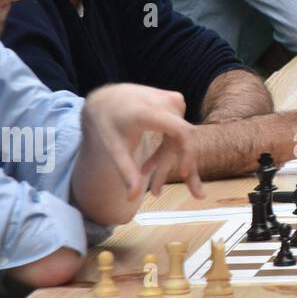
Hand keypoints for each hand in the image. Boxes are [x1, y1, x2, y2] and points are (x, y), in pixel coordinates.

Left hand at [82, 84, 202, 200]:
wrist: (107, 98)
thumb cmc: (107, 123)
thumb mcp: (113, 149)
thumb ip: (127, 172)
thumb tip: (131, 199)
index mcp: (149, 112)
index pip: (182, 132)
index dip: (188, 152)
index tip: (183, 174)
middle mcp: (166, 102)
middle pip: (181, 140)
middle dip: (180, 168)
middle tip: (178, 195)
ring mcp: (173, 100)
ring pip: (180, 138)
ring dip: (169, 161)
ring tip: (155, 187)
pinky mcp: (176, 102)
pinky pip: (178, 130)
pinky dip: (169, 150)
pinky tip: (152, 165)